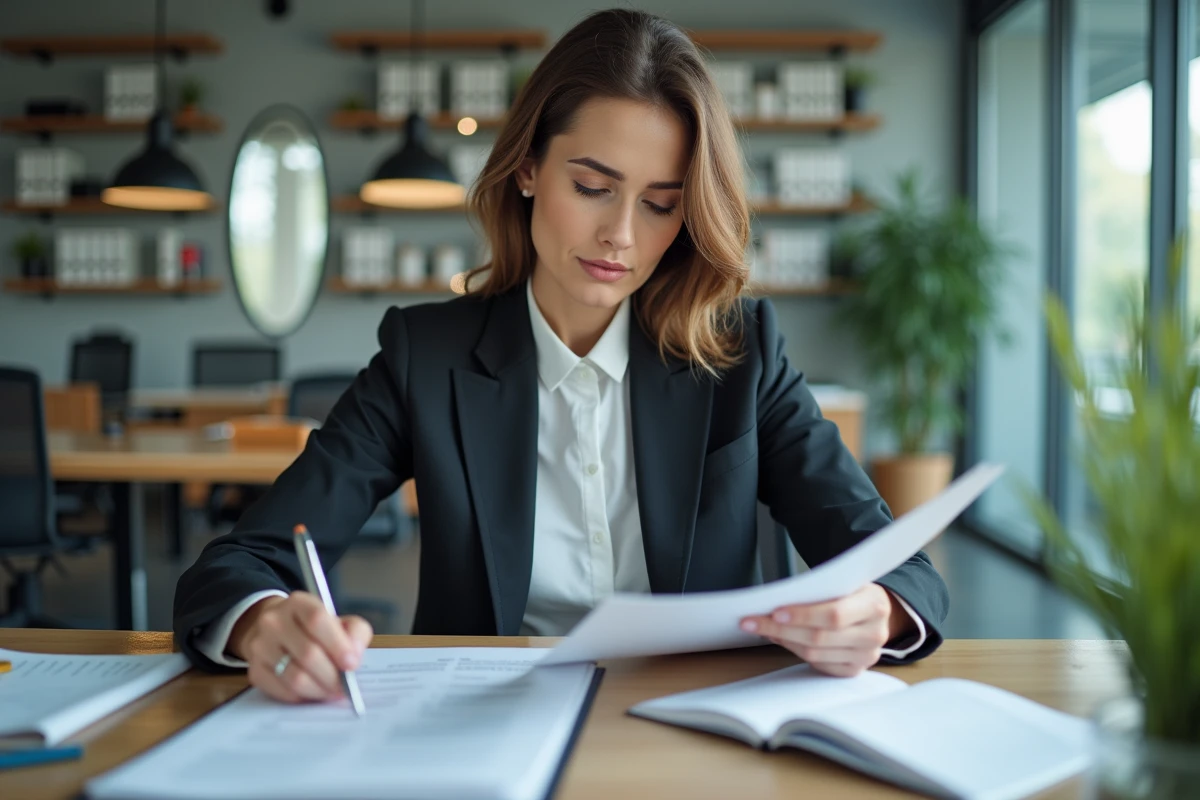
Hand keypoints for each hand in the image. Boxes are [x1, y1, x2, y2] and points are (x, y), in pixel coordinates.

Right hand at [229, 592, 372, 703]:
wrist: (277, 631)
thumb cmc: (316, 629)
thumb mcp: (340, 621)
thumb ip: (355, 633)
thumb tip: (354, 656)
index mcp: (299, 603)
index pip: (317, 620)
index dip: (337, 645)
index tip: (352, 664)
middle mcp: (274, 621)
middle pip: (307, 653)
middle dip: (332, 676)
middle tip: (346, 688)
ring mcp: (260, 646)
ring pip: (295, 677)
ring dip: (319, 690)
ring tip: (332, 692)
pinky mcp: (255, 670)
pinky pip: (282, 691)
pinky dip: (303, 697)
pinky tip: (313, 692)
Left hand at [738, 583, 909, 676]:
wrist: (877, 612)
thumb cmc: (854, 593)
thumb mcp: (845, 582)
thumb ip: (820, 590)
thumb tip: (778, 603)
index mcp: (874, 605)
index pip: (834, 614)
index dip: (802, 615)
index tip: (775, 612)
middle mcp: (874, 634)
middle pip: (819, 637)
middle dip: (781, 629)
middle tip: (753, 621)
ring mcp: (867, 655)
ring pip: (815, 653)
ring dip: (784, 640)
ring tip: (763, 628)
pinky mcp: (855, 670)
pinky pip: (819, 664)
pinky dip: (795, 651)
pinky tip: (781, 639)